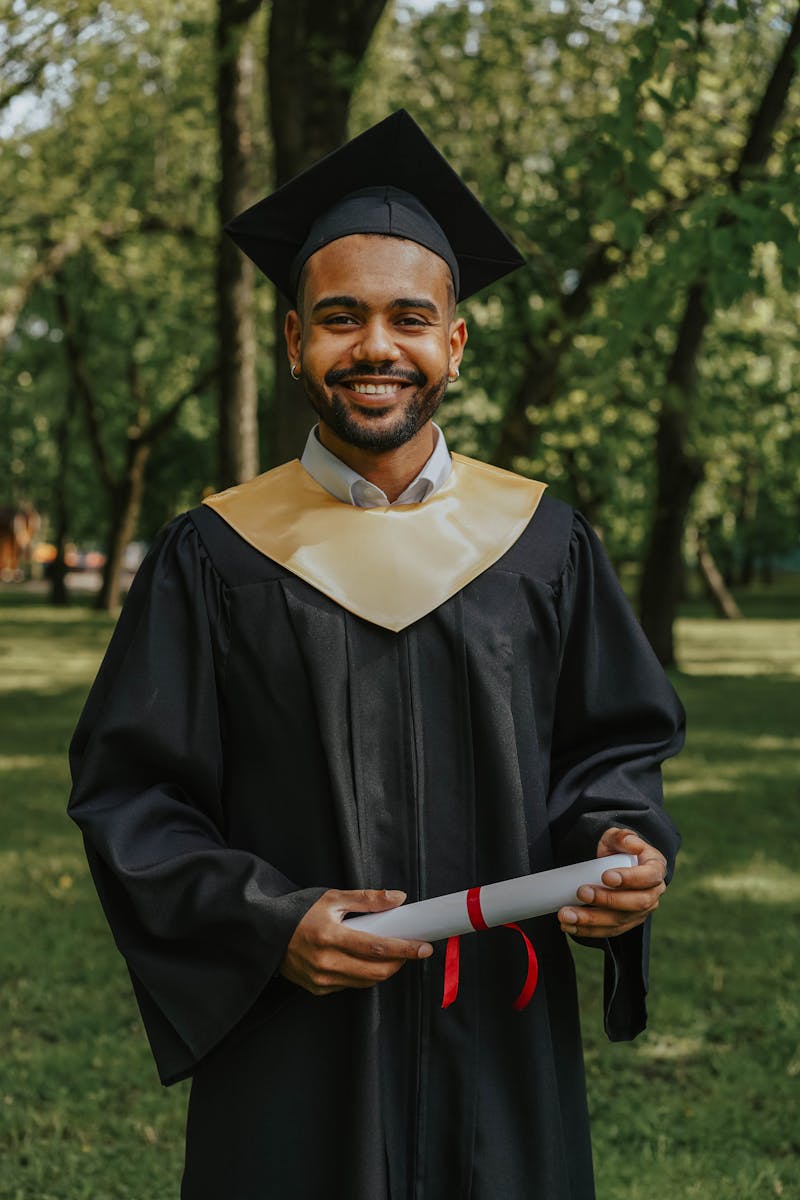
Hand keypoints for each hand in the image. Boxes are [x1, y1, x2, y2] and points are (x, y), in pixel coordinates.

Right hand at [280, 888, 433, 995]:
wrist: (268, 933)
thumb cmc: (300, 912)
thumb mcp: (332, 898)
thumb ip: (367, 899)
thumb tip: (399, 898)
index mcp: (329, 937)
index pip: (376, 947)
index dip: (404, 949)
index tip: (424, 947)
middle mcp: (325, 962)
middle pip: (375, 971)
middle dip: (399, 963)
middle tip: (412, 951)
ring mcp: (320, 979)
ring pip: (365, 981)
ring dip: (384, 970)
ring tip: (392, 954)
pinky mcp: (317, 988)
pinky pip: (350, 985)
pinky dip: (363, 974)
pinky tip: (365, 961)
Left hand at [557, 828, 667, 938]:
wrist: (614, 864)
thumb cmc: (618, 849)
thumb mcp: (618, 837)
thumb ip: (622, 836)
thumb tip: (632, 843)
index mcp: (656, 869)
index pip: (649, 876)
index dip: (630, 879)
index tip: (605, 876)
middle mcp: (652, 894)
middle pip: (636, 903)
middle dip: (607, 900)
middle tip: (582, 892)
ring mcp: (640, 912)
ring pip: (619, 920)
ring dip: (591, 920)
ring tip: (567, 914)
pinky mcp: (625, 923)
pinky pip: (608, 931)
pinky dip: (587, 930)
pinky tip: (569, 926)